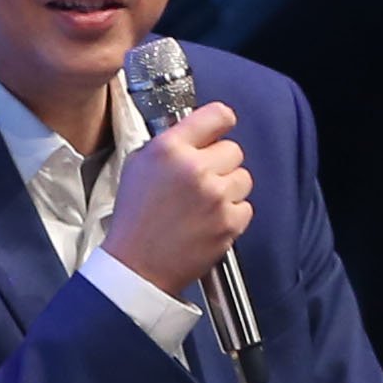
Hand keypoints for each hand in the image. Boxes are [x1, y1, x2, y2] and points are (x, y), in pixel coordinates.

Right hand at [96, 103, 253, 299]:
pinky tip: (209, 221)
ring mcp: (215, 197)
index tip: (220, 129)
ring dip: (229, 189)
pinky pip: (246, 207)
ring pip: (244, 178)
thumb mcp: (138, 166)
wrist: (138, 267)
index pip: (217, 115)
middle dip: (221, 163)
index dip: (220, 122)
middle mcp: (195, 169)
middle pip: (234, 150)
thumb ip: (170, 144)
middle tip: (201, 180)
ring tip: (204, 204)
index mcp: (170, 150)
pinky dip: (232, 214)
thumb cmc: (135, 220)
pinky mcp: (229, 222)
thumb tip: (197, 132)